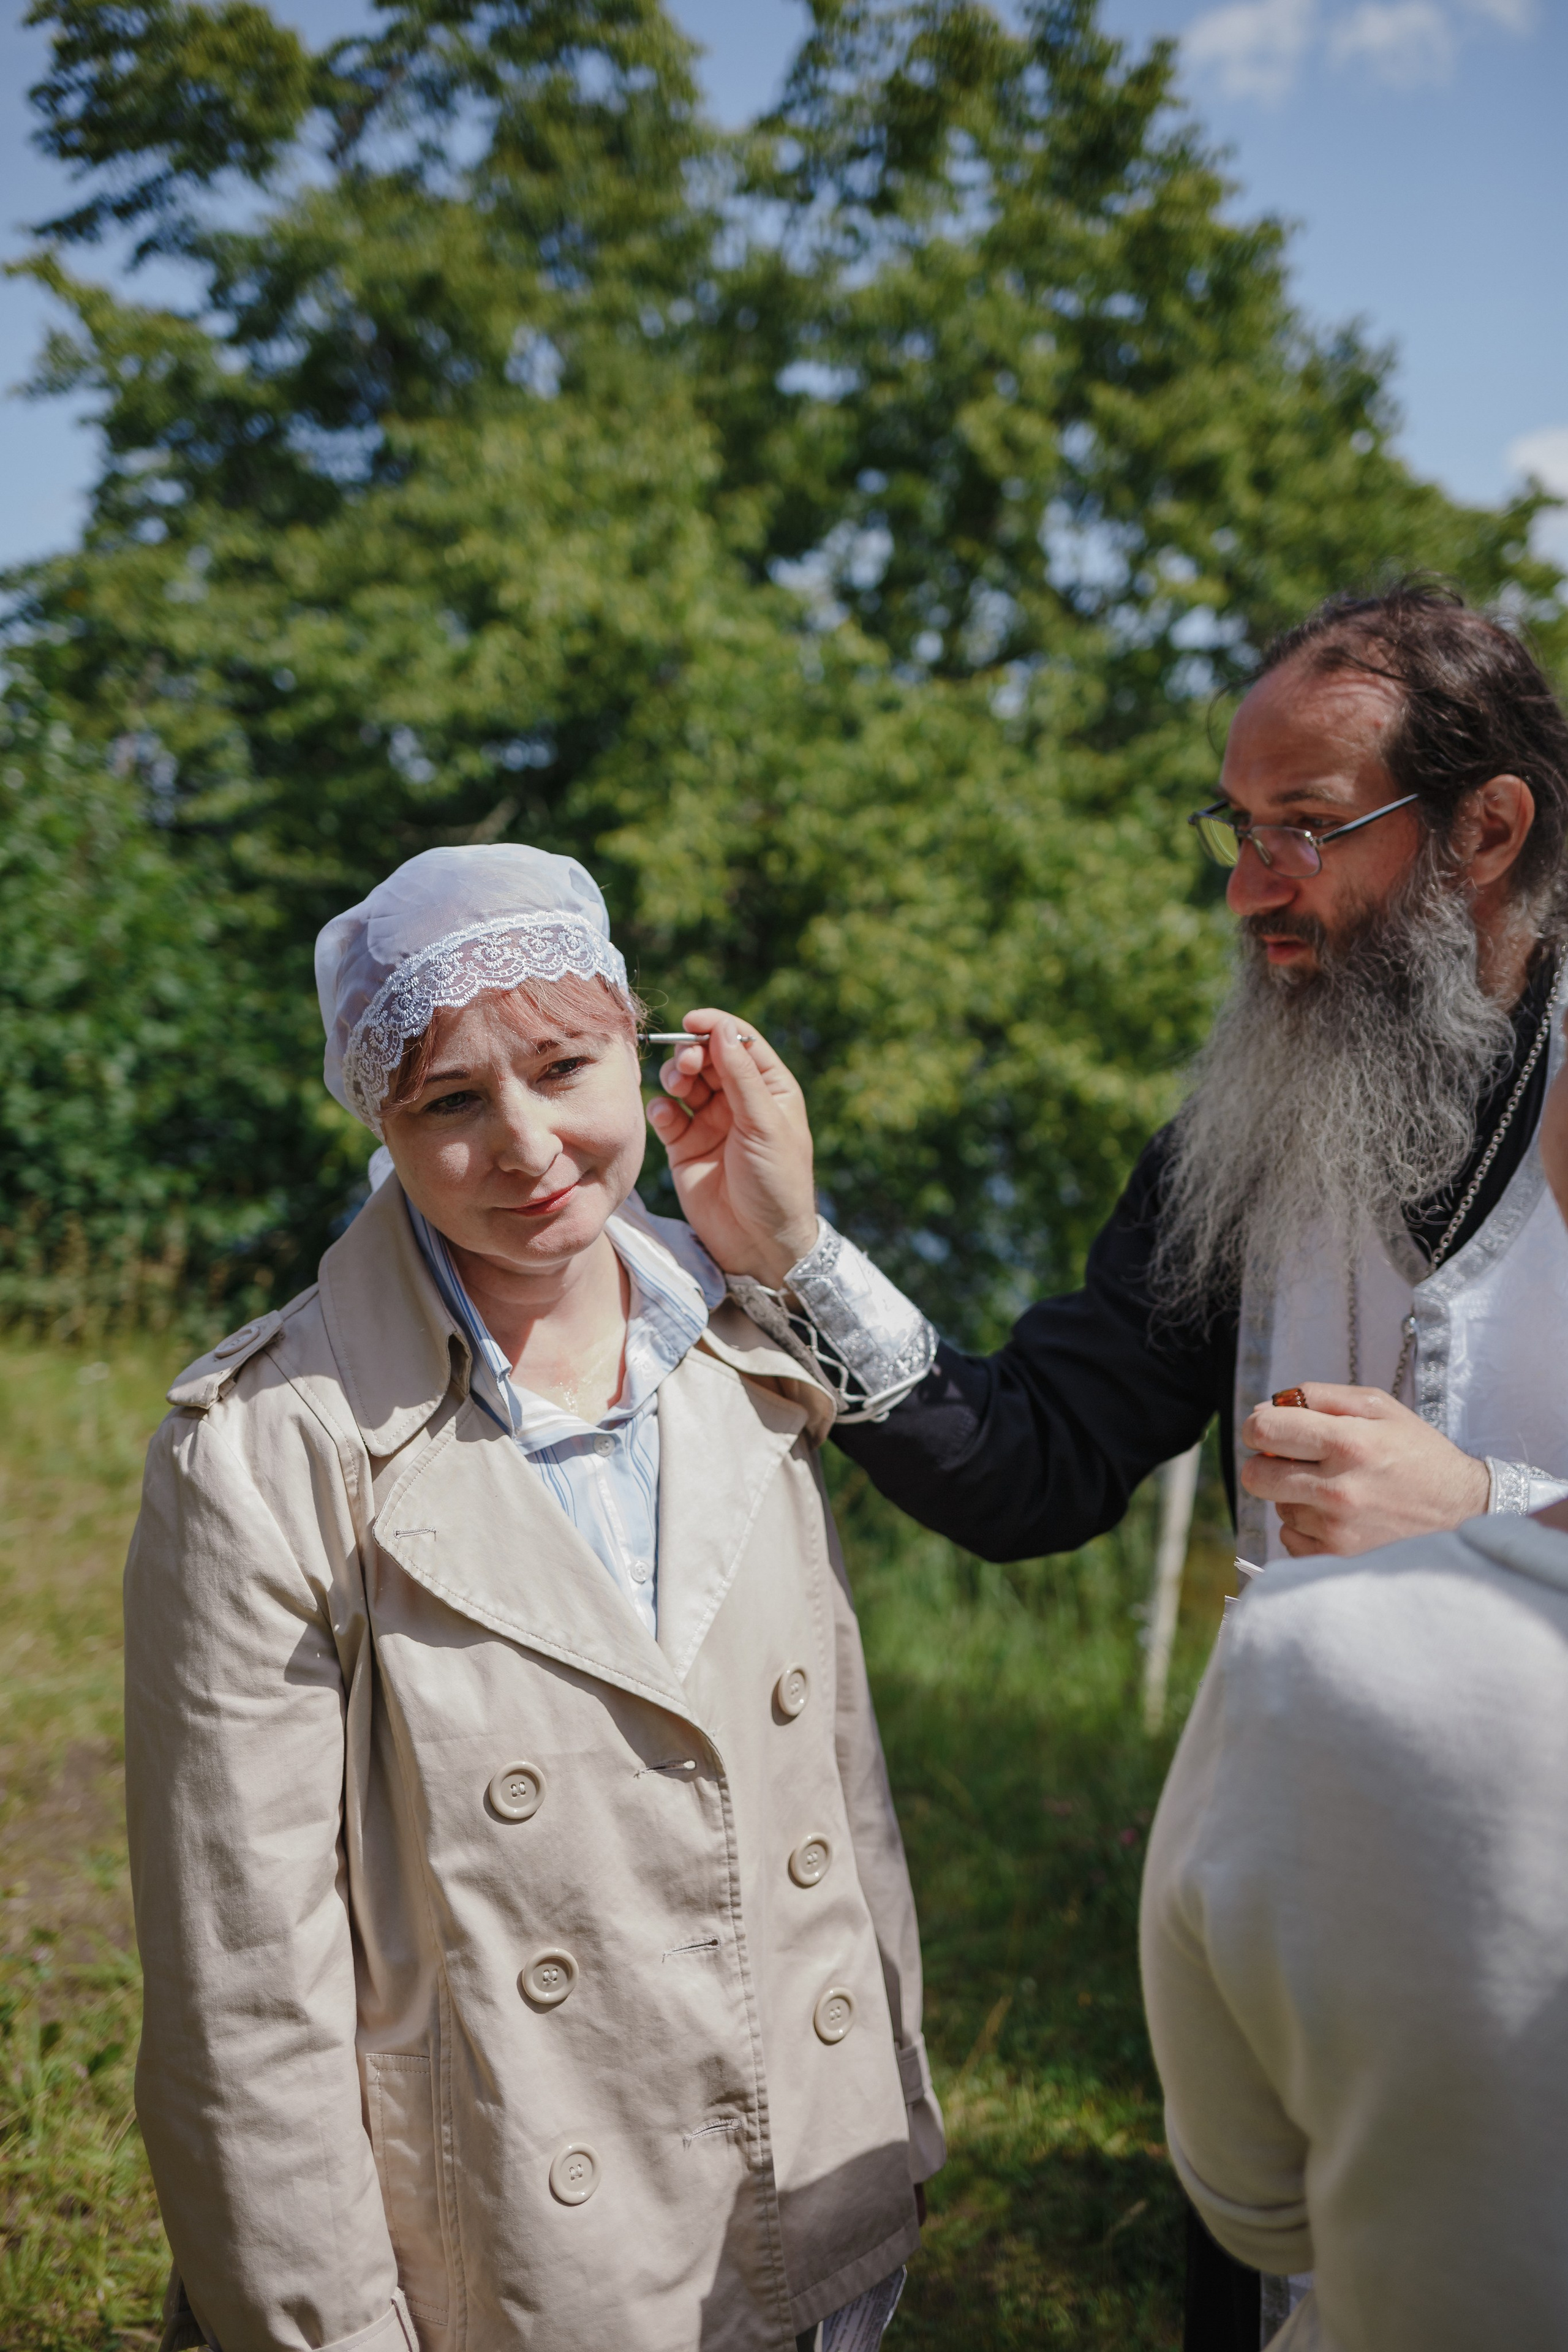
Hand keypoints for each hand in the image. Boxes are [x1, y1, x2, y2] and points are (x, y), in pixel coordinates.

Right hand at [645, 1010, 818, 1285]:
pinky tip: (665, 1116)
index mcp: (769, 1089)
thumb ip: (740, 1075)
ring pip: (683, 1083)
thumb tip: (720, 1028)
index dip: (716, 1028)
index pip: (740, 1044)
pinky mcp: (684, 1146)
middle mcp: (738, 1101)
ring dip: (675, 1077)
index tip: (693, 1021)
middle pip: (707, 1058)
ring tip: (676, 1088)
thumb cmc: (776, 1182)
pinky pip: (666, 1115)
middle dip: (692, 1053)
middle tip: (687, 1065)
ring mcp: (710, 1123)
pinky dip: (661, 1109)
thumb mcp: (764, 1125)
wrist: (760, 1242)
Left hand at [1239, 1383, 1490, 1556]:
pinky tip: (1338, 1517)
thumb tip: (1264, 1409)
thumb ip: (1318, 1397)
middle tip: (1297, 1462)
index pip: (1265, 1431)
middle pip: (1256, 1475)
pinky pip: (1291, 1538)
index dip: (1258, 1427)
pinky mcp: (1338, 1559)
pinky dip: (1306, 1527)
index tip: (1270, 1431)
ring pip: (1277, 1507)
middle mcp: (1339, 1490)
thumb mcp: (1380, 1408)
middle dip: (1268, 1464)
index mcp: (1348, 1443)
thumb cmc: (1419, 1455)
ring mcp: (1337, 1530)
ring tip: (1337, 1490)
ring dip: (1295, 1496)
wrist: (1465, 1513)